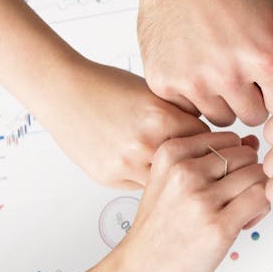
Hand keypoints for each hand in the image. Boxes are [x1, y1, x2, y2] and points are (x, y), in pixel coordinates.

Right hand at [42, 60, 207, 188]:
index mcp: (161, 117)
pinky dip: (144, 177)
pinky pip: (141, 186)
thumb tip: (204, 135)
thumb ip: (179, 114)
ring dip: (168, 175)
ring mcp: (126, 164)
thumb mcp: (152, 92)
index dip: (208, 141)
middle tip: (192, 158)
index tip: (209, 143)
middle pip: (189, 164)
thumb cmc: (105, 85)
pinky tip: (139, 163)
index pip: (206, 140)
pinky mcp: (109, 177)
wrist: (63, 91)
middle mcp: (145, 143)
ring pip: (166, 181)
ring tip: (166, 163)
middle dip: (192, 162)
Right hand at [90, 0, 272, 126]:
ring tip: (219, 70)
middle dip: (252, 100)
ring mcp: (195, 81)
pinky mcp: (164, 82)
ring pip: (220, 117)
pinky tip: (194, 66)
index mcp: (265, 57)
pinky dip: (191, 94)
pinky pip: (187, 108)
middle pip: (253, 117)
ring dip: (222, 100)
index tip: (272, 86)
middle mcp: (230, 74)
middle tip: (244, 78)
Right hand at [107, 131, 270, 271]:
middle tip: (234, 201)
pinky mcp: (219, 225)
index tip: (223, 182)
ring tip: (238, 213)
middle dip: (248, 176)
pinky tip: (242, 223)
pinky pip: (261, 198)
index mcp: (170, 153)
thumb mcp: (170, 182)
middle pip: (246, 156)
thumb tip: (251, 142)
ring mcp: (201, 198)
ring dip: (256, 194)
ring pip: (257, 175)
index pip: (228, 138)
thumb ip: (209, 160)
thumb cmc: (158, 232)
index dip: (235, 160)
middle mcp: (185, 170)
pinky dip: (260, 210)